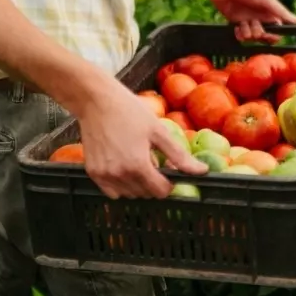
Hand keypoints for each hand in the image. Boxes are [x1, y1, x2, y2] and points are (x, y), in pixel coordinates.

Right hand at [78, 80, 207, 198]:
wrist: (97, 101)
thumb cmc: (129, 111)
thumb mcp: (158, 131)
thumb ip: (179, 155)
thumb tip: (202, 171)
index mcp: (138, 165)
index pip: (160, 191)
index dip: (169, 183)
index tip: (168, 170)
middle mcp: (120, 175)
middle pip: (145, 194)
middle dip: (153, 182)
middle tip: (152, 160)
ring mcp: (104, 175)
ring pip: (129, 195)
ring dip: (137, 185)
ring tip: (137, 161)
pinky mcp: (93, 172)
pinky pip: (111, 191)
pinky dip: (120, 185)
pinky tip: (123, 166)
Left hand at [204, 0, 295, 42]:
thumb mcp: (266, 0)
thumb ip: (281, 12)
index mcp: (268, 11)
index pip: (276, 29)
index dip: (274, 35)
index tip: (271, 36)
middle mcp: (259, 16)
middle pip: (264, 35)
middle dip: (260, 33)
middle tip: (255, 25)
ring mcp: (247, 20)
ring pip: (251, 37)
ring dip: (248, 32)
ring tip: (243, 22)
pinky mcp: (235, 23)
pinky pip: (240, 36)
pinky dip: (239, 34)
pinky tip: (237, 28)